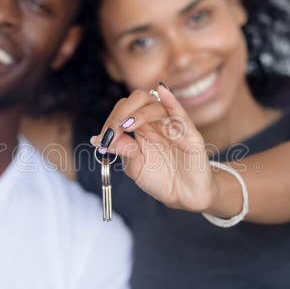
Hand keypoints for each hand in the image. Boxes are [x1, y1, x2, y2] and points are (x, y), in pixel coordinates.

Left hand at [91, 84, 216, 211]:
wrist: (184, 197)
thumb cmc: (161, 180)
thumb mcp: (135, 166)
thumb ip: (122, 150)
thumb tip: (98, 139)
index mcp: (143, 127)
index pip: (125, 109)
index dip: (112, 119)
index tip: (102, 138)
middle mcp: (158, 122)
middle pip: (140, 99)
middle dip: (122, 112)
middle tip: (113, 129)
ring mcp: (175, 126)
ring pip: (156, 106)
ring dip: (139, 114)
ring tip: (126, 126)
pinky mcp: (191, 135)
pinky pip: (181, 115)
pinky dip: (171, 101)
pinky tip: (162, 91)